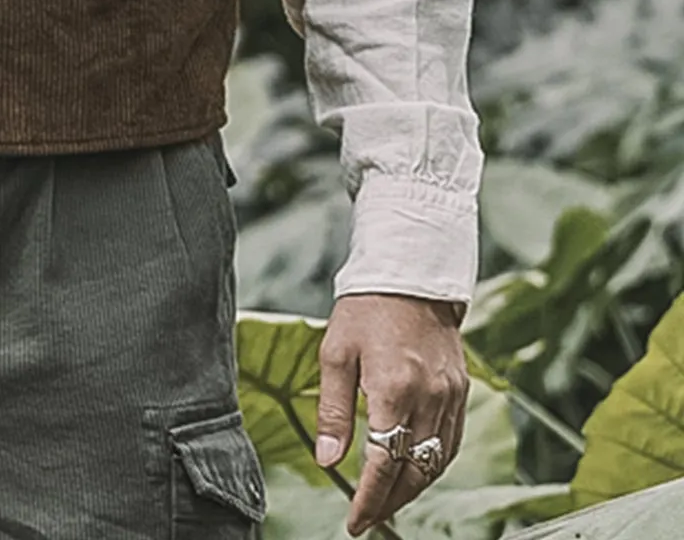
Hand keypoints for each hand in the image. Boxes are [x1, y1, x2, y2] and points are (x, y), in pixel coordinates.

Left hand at [314, 293, 468, 535]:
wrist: (411, 274)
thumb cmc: (365, 308)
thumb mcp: (336, 353)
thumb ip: (333, 411)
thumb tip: (327, 461)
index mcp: (394, 388)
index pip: (384, 464)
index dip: (369, 500)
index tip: (355, 522)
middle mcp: (429, 397)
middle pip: (414, 471)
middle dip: (390, 502)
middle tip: (368, 519)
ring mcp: (450, 396)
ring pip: (437, 463)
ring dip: (413, 489)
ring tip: (387, 502)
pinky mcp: (462, 391)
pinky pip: (452, 442)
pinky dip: (434, 465)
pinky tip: (416, 472)